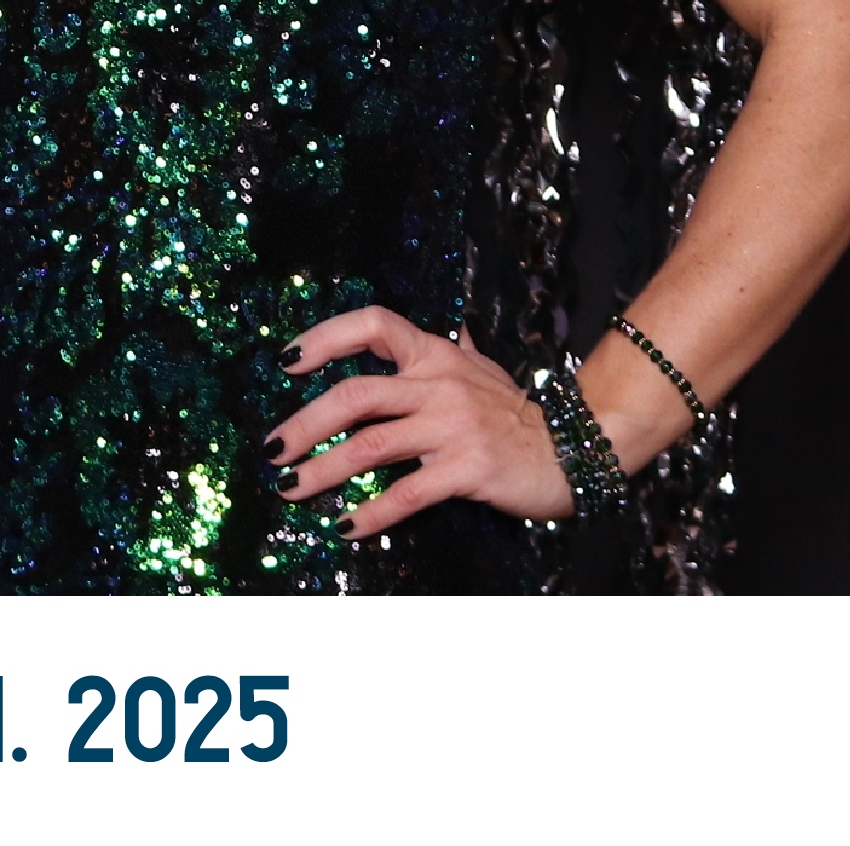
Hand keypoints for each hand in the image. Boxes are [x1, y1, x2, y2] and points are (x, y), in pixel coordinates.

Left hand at [265, 305, 573, 533]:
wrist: (576, 448)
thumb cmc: (519, 414)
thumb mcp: (483, 369)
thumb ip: (454, 350)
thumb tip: (450, 326)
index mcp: (436, 354)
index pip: (374, 324)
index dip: (326, 337)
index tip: (288, 362)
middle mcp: (438, 384)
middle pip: (355, 394)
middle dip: (304, 423)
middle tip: (273, 449)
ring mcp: (452, 426)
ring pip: (370, 445)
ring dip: (322, 470)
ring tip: (291, 488)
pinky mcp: (467, 469)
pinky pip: (407, 493)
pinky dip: (372, 512)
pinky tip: (346, 526)